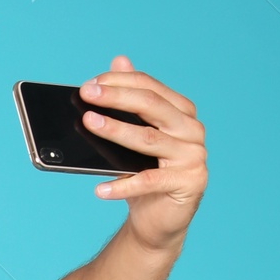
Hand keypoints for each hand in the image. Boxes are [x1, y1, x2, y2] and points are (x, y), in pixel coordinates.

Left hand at [80, 55, 206, 249]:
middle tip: (86, 94)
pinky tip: (99, 189)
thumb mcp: (135, 135)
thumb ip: (131, 100)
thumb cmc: (145, 173)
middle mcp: (191, 129)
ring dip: (115, 130)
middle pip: (151, 106)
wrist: (159, 220)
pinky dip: (122, 186)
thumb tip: (119, 59)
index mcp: (181, 111)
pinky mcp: (188, 183)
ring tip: (88, 124)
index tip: (90, 83)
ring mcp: (193, 156)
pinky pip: (149, 181)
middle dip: (116, 98)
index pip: (149, 88)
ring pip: (148, 139)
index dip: (120, 82)